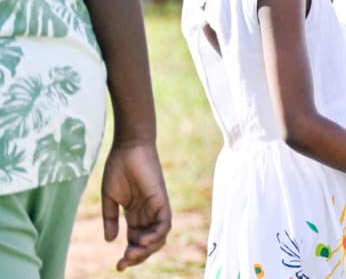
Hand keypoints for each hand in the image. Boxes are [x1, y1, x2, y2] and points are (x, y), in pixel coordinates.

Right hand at [100, 142, 170, 270]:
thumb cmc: (118, 168)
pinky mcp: (161, 199)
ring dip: (147, 250)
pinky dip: (156, 235)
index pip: (136, 241)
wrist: (127, 148)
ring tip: (132, 254)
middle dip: (138, 257)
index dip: (129, 255)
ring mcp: (156, 207)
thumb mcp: (110, 198)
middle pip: (148, 242)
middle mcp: (147, 213)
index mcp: (135, 214)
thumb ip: (110, 219)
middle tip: (123, 263)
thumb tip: (110, 240)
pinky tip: (142, 241)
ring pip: (159, 237)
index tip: (118, 266)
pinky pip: (165, 222)